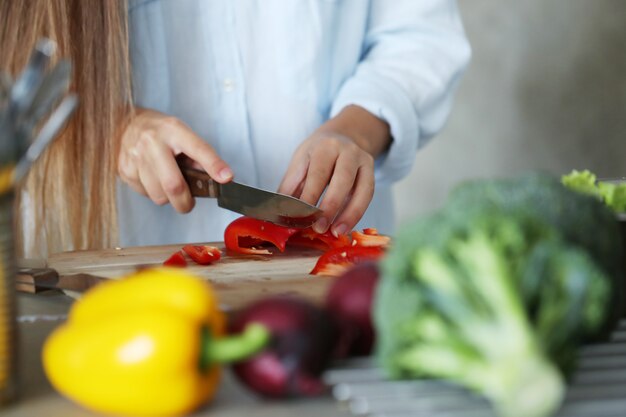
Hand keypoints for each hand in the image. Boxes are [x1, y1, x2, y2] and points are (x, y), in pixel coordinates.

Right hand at [118, 108, 232, 212]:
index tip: (226, 178)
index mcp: (174, 130)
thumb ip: (199, 155)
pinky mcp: (124, 170)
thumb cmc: (160, 132)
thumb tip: (218, 177)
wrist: (124, 124)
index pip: (198, 149)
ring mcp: (135, 156)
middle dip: (185, 202)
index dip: (214, 165)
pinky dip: (152, 192)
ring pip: (158, 195)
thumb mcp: (182, 134)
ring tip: (166, 182)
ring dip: (167, 197)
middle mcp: (153, 142)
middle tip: (188, 203)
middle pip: (173, 184)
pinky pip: (144, 194)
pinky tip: (151, 178)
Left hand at [278, 105, 390, 235]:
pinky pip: (368, 195)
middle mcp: (347, 151)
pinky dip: (357, 213)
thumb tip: (280, 213)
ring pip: (362, 189)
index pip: (318, 173)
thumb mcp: (300, 162)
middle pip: (342, 179)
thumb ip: (291, 187)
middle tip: (318, 227)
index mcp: (324, 146)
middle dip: (330, 206)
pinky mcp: (372, 172)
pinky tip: (346, 227)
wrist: (343, 136)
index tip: (300, 217)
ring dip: (349, 213)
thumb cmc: (317, 154)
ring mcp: (363, 161)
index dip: (310, 196)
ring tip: (336, 232)